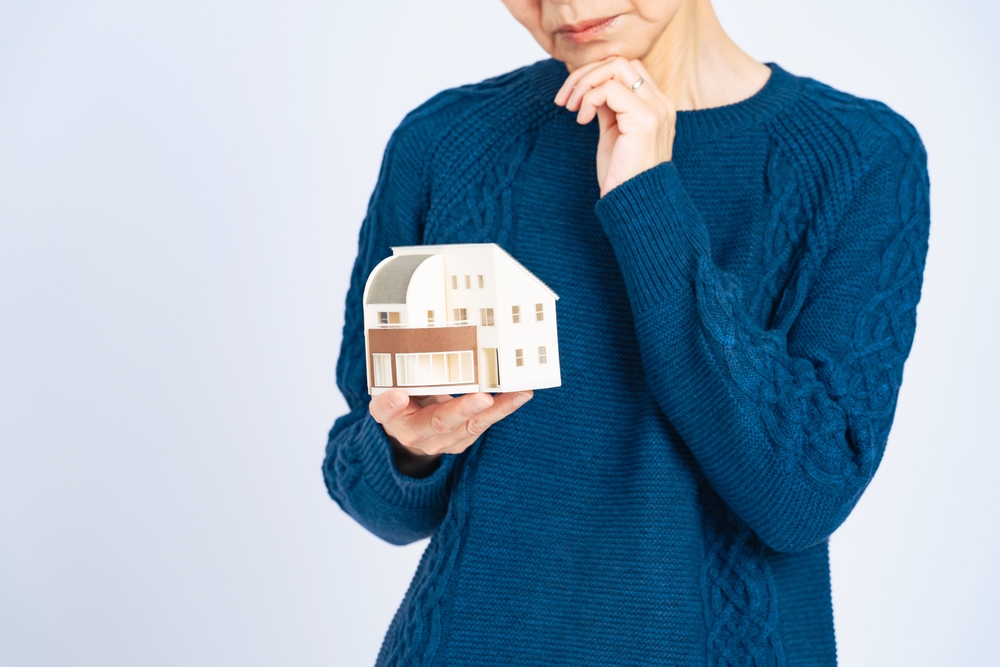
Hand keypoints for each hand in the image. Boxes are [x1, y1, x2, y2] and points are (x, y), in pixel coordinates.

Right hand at [369, 389, 533, 476]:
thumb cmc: (401, 402)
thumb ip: (391, 392)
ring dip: (497, 410)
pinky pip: (483, 424)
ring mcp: (443, 441)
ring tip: (519, 394)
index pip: (388, 413)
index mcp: (392, 418)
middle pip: (439, 422)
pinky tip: (520, 395)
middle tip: (483, 399)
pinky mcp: (462, 439)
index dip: (392, 404)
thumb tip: (397, 394)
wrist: (410, 429)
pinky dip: (503, 409)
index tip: (398, 395)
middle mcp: (417, 435)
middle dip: (463, 410)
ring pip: (470, 425)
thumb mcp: (388, 394)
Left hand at [554, 56, 675, 197]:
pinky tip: (582, 121)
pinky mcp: (645, 119)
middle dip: (585, 75)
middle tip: (564, 101)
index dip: (594, 76)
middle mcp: (661, 103)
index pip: (625, 68)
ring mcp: (656, 109)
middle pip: (620, 61)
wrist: (636, 204)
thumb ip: (608, 108)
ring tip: (571, 108)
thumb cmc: (623, 175)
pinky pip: (609, 88)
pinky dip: (589, 99)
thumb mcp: (613, 133)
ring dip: (584, 83)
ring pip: (615, 66)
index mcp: (655, 105)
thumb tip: (589, 89)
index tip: (572, 100)